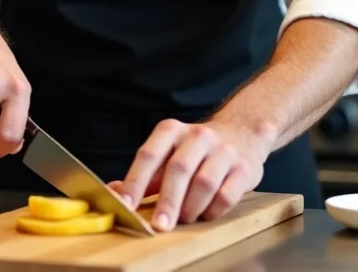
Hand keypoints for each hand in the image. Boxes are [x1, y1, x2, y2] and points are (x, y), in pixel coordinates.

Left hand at [112, 118, 269, 230]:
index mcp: (171, 131)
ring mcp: (223, 150)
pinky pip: (227, 195)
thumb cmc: (194, 151)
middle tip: (159, 226)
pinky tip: (206, 212)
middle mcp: (197, 136)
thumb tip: (113, 191)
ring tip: (185, 218)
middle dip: (167, 202)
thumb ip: (144, 175)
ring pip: (204, 183)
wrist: (241, 133)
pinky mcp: (244, 167)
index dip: (135, 182)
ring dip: (191, 207)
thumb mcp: (167, 154)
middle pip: (178, 170)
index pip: (148, 155)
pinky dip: (213, 210)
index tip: (126, 205)